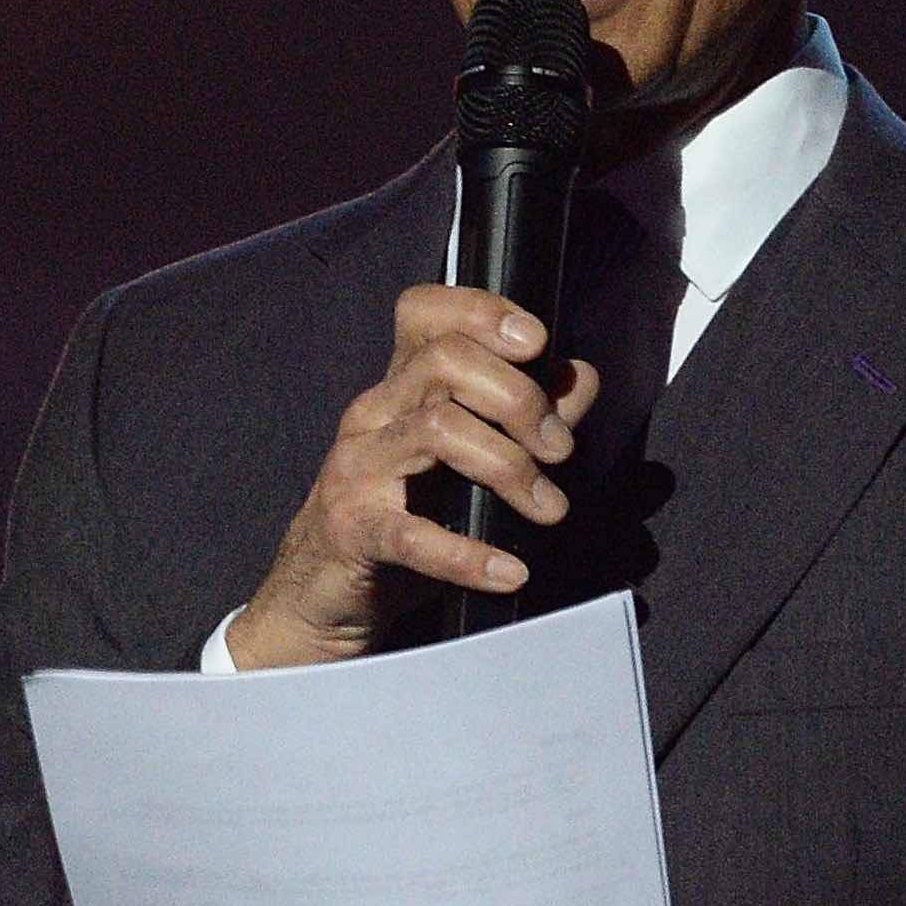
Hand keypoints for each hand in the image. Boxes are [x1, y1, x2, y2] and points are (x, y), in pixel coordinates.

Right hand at [226, 284, 605, 669]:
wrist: (326, 595)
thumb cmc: (403, 519)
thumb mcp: (467, 463)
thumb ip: (524, 416)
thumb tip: (579, 378)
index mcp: (400, 388)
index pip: (425, 313)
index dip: (481, 311)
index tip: (536, 342)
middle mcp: (374, 414)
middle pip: (446, 363)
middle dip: (519, 399)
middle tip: (560, 450)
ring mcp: (357, 468)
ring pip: (437, 429)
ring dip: (509, 466)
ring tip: (549, 508)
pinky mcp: (353, 528)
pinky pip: (413, 533)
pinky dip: (468, 555)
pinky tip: (509, 572)